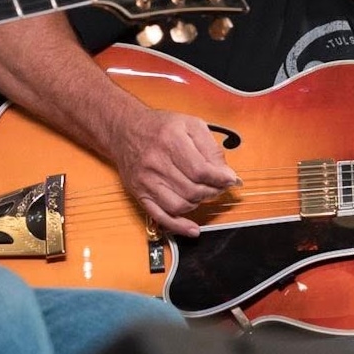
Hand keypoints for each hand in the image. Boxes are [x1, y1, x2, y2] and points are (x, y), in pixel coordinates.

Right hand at [114, 107, 239, 237]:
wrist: (124, 130)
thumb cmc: (158, 127)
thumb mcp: (190, 124)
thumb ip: (210, 147)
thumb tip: (226, 174)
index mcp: (170, 140)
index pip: (201, 170)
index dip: (220, 179)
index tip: (229, 179)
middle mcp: (156, 161)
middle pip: (193, 190)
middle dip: (212, 191)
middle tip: (217, 186)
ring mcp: (146, 180)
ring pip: (180, 205)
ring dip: (198, 203)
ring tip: (202, 193)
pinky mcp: (139, 193)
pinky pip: (160, 216)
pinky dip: (179, 226)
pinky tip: (192, 228)